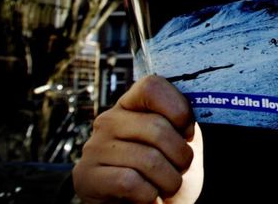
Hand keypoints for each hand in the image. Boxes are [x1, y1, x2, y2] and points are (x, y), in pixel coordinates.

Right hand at [73, 75, 203, 203]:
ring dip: (169, 181)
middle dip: (181, 156)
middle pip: (157, 127)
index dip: (178, 108)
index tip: (187, 133)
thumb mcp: (178, 143)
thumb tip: (191, 111)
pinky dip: (149, 195)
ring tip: (164, 186)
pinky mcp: (86, 176)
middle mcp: (108, 121)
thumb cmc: (164, 175)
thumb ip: (180, 121)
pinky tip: (147, 196)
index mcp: (130, 106)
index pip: (152, 86)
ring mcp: (94, 148)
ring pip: (148, 159)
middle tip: (179, 169)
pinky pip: (129, 182)